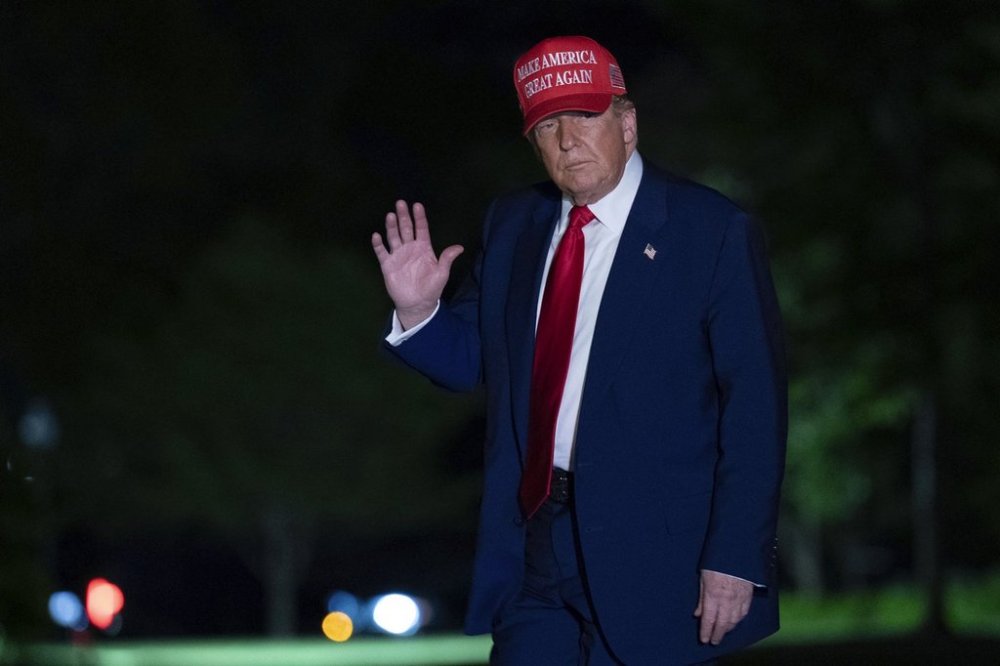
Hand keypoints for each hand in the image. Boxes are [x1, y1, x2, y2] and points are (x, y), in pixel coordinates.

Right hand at [372, 200, 463, 328]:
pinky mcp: (387, 264)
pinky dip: (378, 244)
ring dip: (391, 226)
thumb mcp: (442, 273)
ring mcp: (398, 255)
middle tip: (400, 203)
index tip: (417, 205)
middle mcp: (410, 248)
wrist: (417, 303)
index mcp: (423, 248)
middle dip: (403, 216)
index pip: (421, 228)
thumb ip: (447, 259)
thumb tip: (460, 247)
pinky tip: (377, 235)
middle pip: (406, 228)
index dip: (419, 217)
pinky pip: (382, 252)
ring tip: (390, 215)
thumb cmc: (431, 288)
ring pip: (393, 236)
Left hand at [693, 570, 752, 645]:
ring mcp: (739, 599)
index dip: (706, 631)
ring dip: (728, 629)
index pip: (709, 619)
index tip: (704, 639)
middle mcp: (726, 600)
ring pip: (734, 621)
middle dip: (717, 634)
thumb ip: (701, 598)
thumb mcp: (703, 578)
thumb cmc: (716, 563)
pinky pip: (744, 613)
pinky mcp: (748, 596)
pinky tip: (734, 622)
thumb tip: (698, 614)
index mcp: (713, 595)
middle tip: (714, 641)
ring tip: (722, 633)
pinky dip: (738, 620)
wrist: (736, 552)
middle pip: (722, 624)